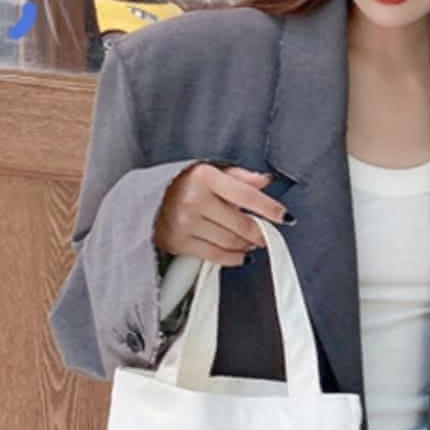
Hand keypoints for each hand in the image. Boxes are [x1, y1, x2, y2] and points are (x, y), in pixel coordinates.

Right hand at [153, 163, 290, 266]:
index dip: (270, 208)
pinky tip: (242, 255)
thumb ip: (239, 176)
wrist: (144, 200)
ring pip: (231, 241)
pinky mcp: (178, 243)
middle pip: (241, 223)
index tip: (285, 217)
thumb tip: (266, 181)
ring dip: (248, 244)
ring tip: (253, 241)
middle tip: (269, 234)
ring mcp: (185, 223)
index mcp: (204, 177)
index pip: (246, 195)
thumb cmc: (183, 183)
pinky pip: (216, 256)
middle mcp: (194, 200)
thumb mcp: (209, 171)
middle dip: (261, 232)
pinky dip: (234, 258)